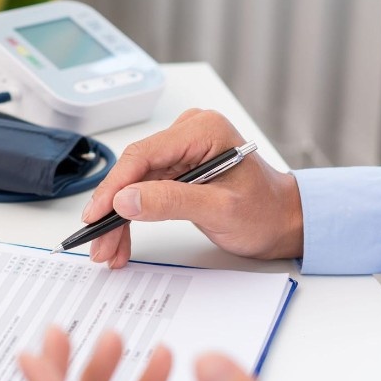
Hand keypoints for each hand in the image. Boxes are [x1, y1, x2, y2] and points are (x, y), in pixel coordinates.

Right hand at [83, 109, 303, 268]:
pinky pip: (144, 191)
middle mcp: (189, 134)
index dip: (114, 186)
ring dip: (119, 218)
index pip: (143, 155)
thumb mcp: (219, 211)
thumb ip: (171, 202)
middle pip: (134, 171)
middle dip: (114, 210)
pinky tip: (122, 239)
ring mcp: (182, 150)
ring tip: (109, 249)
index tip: (96, 214)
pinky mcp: (177, 168)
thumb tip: (125, 200)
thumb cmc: (265, 212)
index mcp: (203, 131)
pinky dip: (132, 216)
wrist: (284, 222)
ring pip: (134, 184)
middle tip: (99, 242)